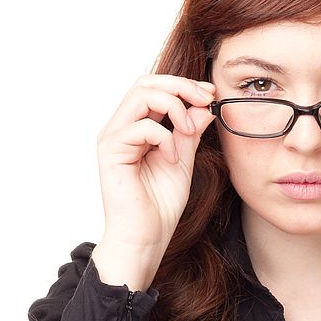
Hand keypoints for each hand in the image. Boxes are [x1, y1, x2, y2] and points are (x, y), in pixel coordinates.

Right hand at [91, 74, 216, 288]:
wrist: (146, 238)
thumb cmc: (160, 205)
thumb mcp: (184, 160)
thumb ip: (190, 132)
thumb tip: (205, 105)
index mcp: (135, 127)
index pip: (154, 87)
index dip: (183, 85)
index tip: (210, 94)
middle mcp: (120, 127)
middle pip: (145, 82)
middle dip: (180, 85)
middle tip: (205, 99)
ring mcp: (112, 138)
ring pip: (140, 94)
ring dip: (173, 105)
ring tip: (189, 130)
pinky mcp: (110, 152)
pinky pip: (142, 126)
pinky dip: (165, 137)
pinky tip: (172, 158)